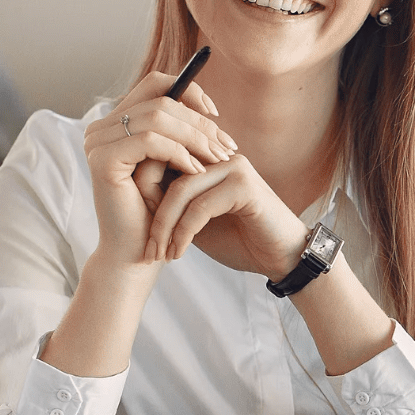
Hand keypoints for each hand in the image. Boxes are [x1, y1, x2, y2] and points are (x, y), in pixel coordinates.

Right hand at [82, 71, 235, 268]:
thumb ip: (180, 134)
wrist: (136, 254)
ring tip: (218, 159)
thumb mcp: (172, 166)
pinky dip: (179, 153)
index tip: (216, 115)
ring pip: (158, 117)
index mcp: (115, 123)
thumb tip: (210, 108)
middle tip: (227, 146)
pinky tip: (196, 171)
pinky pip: (151, 141)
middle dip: (200, 122)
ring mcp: (98, 142)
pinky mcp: (104, 160)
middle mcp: (101, 128)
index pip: (155, 83)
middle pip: (160, 100)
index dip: (189, 91)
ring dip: (196, 138)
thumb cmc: (157, 213)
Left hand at [143, 151, 310, 278]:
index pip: (161, 160)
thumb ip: (171, 205)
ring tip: (160, 255)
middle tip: (147, 249)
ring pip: (180, 190)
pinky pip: (200, 206)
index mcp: (207, 158)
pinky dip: (184, 233)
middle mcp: (220, 156)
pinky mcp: (244, 185)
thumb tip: (132, 199)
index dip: (143, 194)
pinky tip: (179, 253)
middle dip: (151, 215)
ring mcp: (234, 167)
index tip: (139, 235)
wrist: (283, 259)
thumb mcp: (196, 222)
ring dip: (165, 227)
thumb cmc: (240, 241)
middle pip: (166, 171)